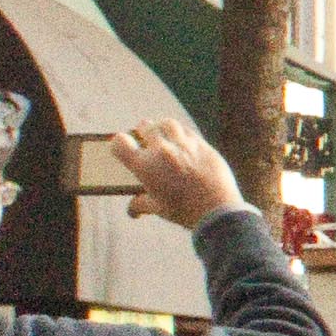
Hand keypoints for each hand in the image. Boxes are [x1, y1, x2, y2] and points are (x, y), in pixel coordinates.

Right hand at [109, 118, 244, 229]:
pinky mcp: (202, 144)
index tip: (123, 146)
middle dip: (142, 131)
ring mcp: (183, 145)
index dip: (118, 143)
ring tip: (163, 133)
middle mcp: (161, 151)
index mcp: (144, 165)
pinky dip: (181, 133)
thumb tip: (132, 209)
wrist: (217, 210)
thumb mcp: (157, 208)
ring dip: (162, 127)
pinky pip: (187, 131)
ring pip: (167, 123)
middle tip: (144, 137)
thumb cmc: (184, 211)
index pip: (119, 143)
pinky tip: (182, 140)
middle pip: (145, 127)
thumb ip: (140, 204)